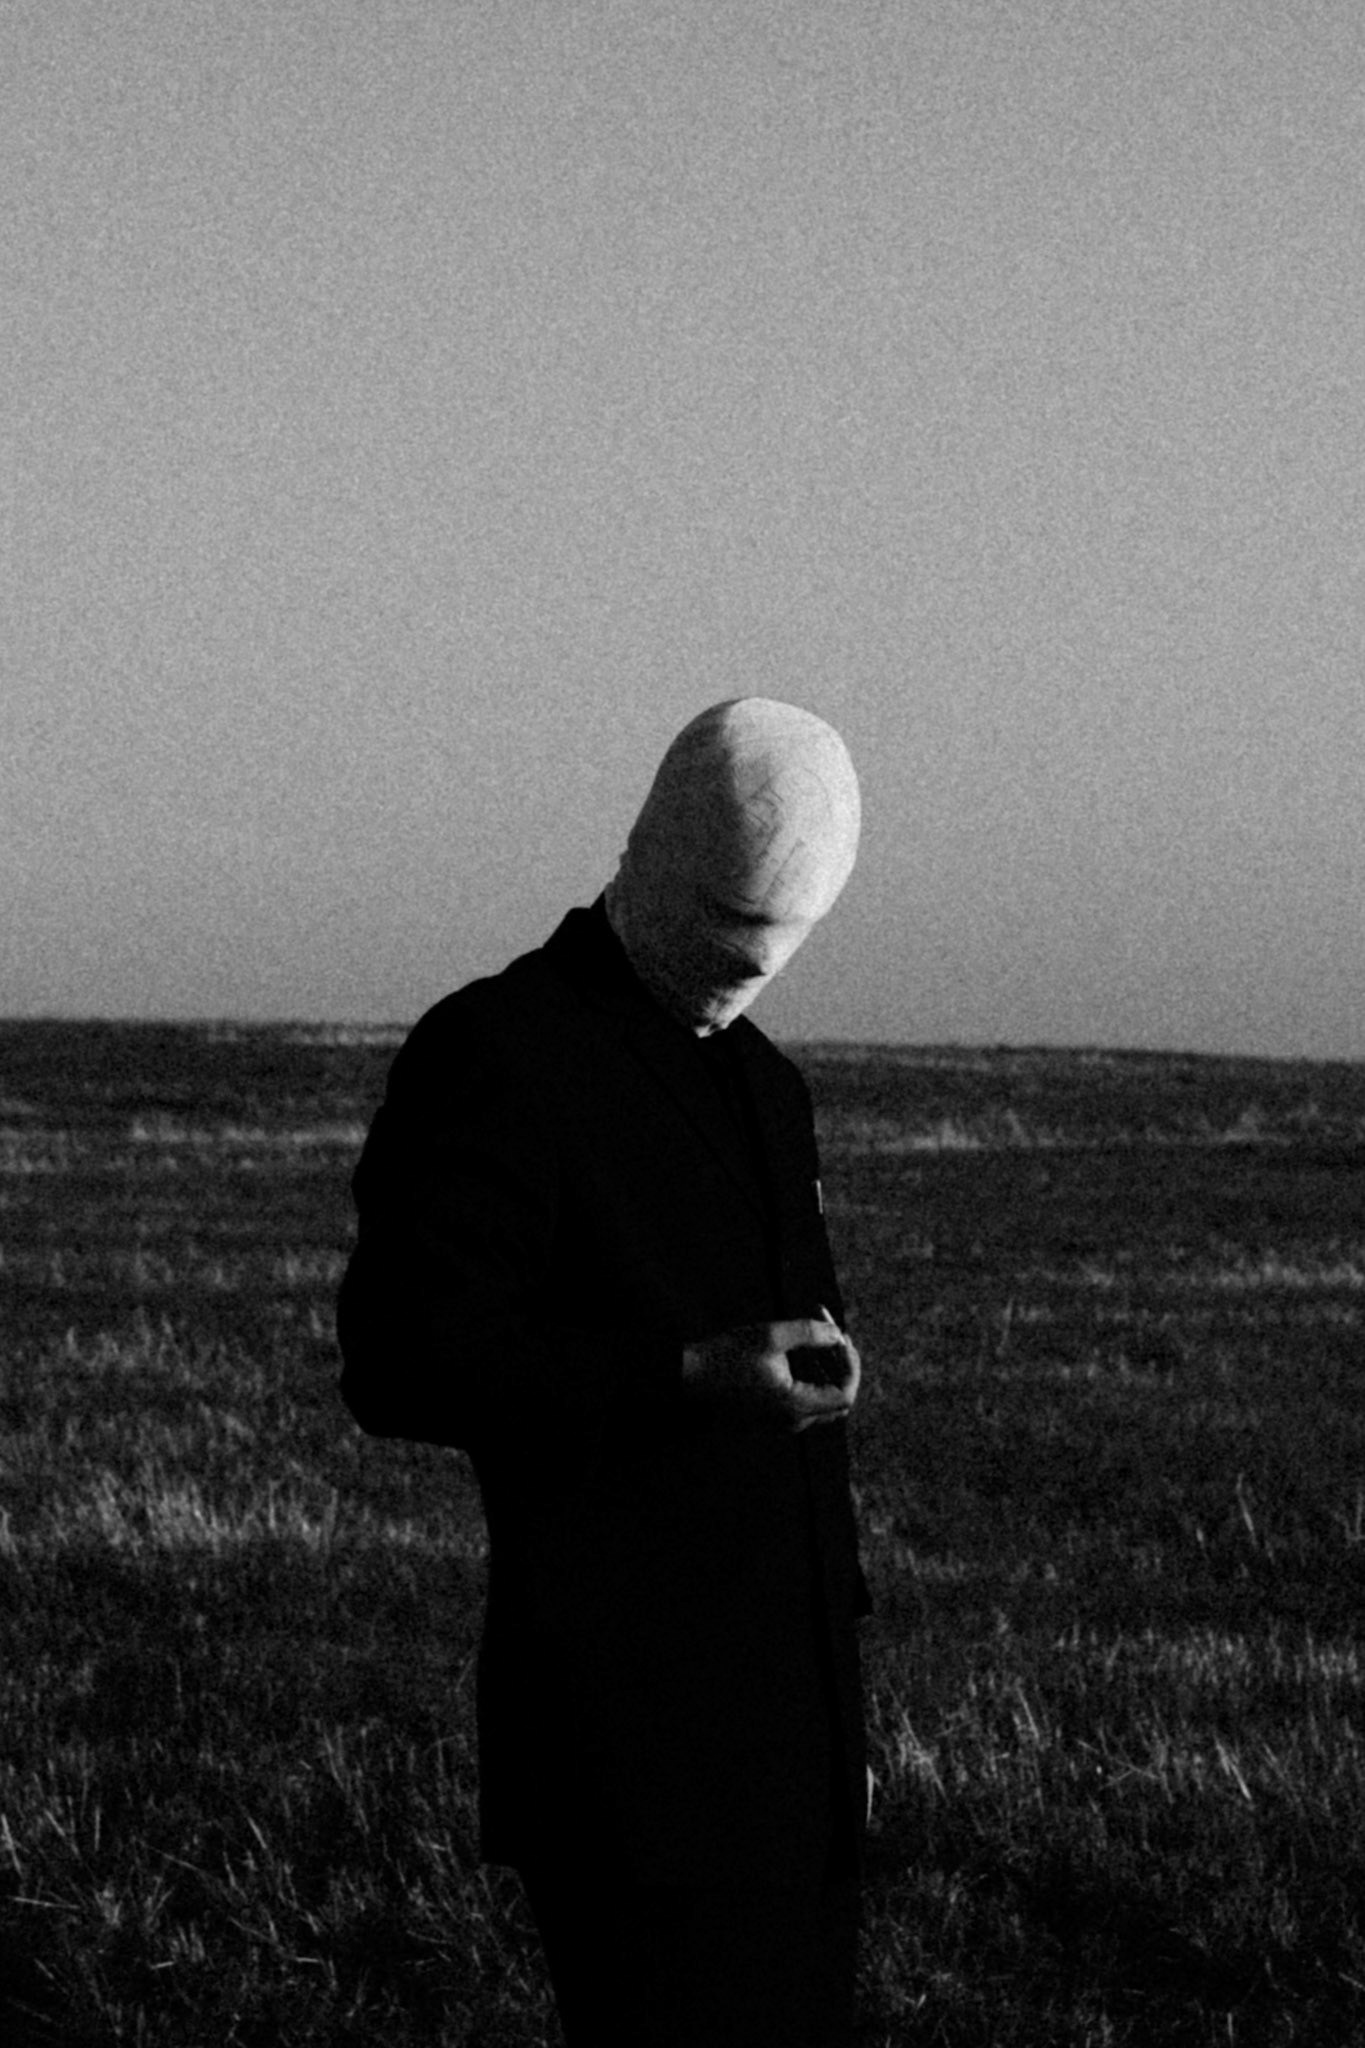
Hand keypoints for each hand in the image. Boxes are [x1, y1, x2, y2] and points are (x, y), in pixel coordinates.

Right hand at [681, 1308, 859, 1431]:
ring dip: (826, 1368)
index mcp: (795, 1405)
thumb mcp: (771, 1335)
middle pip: (838, 1400)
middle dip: (840, 1364)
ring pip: (822, 1400)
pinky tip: (799, 1351)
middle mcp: (792, 1420)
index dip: (850, 1365)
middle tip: (833, 1333)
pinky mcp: (772, 1415)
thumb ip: (810, 1333)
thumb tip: (838, 1336)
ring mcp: (782, 1421)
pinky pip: (805, 1400)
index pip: (845, 1395)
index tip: (841, 1337)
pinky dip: (811, 1376)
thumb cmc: (728, 1355)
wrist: (691, 1375)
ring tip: (816, 1335)